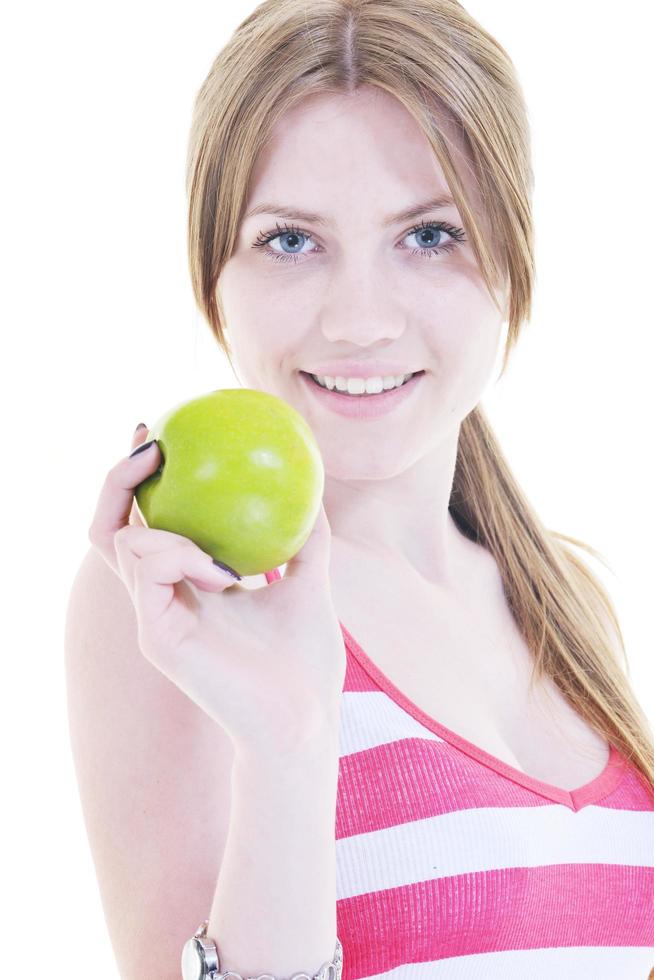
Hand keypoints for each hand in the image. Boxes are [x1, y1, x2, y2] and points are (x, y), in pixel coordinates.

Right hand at [87, 424, 345, 750]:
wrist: (304, 720)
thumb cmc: (305, 663)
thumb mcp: (311, 585)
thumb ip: (307, 542)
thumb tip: (317, 492)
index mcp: (190, 587)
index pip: (150, 525)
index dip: (142, 481)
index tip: (162, 437)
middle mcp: (162, 599)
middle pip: (111, 527)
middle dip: (119, 478)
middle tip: (152, 442)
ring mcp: (154, 617)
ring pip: (123, 541)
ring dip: (171, 529)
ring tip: (226, 561)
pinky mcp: (156, 635)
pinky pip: (148, 569)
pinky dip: (182, 555)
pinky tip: (226, 575)